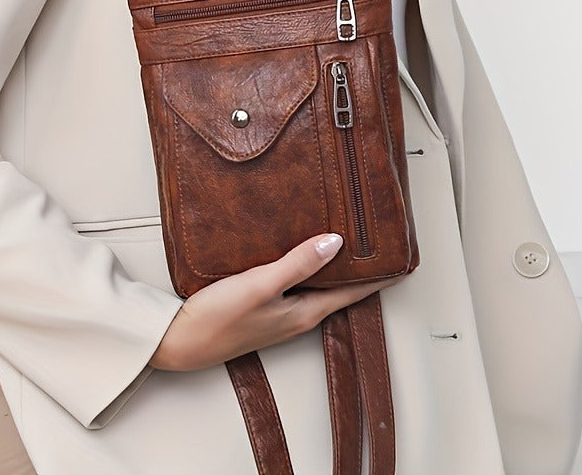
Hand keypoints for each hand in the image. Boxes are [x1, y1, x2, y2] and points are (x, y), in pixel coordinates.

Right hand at [149, 232, 405, 371]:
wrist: (179, 341)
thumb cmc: (218, 319)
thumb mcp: (261, 286)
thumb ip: (297, 264)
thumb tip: (336, 243)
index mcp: (305, 313)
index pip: (354, 293)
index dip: (378, 277)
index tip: (402, 261)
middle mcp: (298, 314)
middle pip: (339, 288)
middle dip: (359, 267)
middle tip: (377, 242)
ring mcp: (280, 312)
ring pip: (318, 285)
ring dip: (332, 266)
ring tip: (346, 240)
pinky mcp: (263, 306)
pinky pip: (296, 283)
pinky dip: (307, 266)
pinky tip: (300, 251)